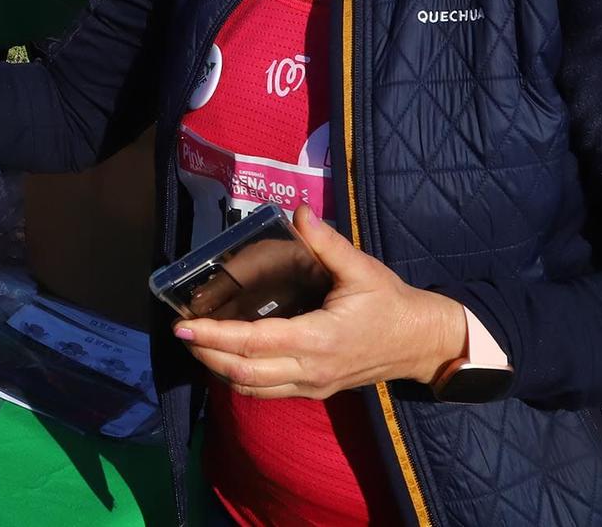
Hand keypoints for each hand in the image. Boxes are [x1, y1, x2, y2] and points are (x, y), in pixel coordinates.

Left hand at [173, 206, 466, 399]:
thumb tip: (298, 210)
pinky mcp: (314, 389)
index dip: (214, 336)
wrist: (422, 342)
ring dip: (219, 368)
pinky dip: (239, 377)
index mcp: (318, 339)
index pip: (253, 343)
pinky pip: (268, 391)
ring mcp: (312, 385)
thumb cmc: (390, 303)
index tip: (182, 324)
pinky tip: (226, 356)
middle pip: (243, 373)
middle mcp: (310, 369)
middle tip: (180, 331)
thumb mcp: (361, 268)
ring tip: (196, 342)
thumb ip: (327, 242)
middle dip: (206, 354)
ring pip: (252, 388)